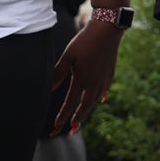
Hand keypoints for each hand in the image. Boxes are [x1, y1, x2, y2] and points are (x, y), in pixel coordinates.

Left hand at [50, 20, 123, 134]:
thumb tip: (49, 89)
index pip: (70, 103)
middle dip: (76, 120)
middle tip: (70, 131)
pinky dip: (101, 96)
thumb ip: (58, 73)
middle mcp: (94, 83)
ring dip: (88, 111)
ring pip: (95, 100)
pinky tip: (101, 99)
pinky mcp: (110, 71)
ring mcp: (104, 78)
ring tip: (82, 118)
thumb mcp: (67, 56)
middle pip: (85, 107)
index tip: (56, 127)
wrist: (107, 29)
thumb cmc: (84, 41)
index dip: (62, 116)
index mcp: (81, 80)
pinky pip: (105, 89)